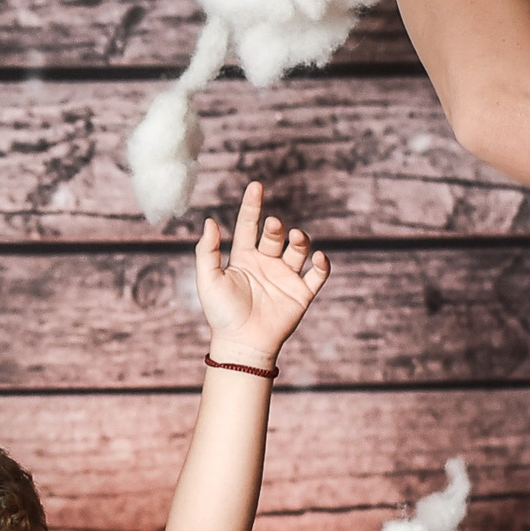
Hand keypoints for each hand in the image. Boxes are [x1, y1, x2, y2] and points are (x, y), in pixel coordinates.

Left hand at [192, 182, 327, 365]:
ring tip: (296, 239)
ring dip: (300, 241)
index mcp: (243, 258)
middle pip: (275, 236)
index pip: (248, 226)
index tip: (255, 186)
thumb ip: (207, 250)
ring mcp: (285, 277)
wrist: (241, 345)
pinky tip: (317, 258)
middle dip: (275, 227)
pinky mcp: (301, 294)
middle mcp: (266, 264)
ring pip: (298, 250)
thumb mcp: (208, 279)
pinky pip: (317, 274)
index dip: (251, 206)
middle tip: (273, 226)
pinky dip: (322, 264)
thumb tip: (209, 221)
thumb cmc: (220, 314)